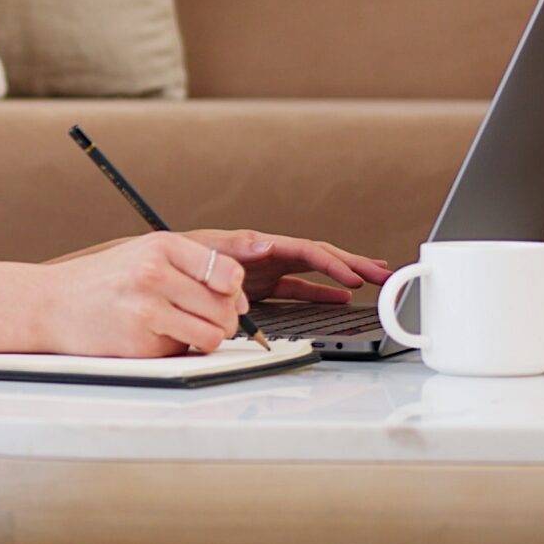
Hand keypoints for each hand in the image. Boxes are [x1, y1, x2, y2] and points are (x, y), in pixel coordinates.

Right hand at [36, 230, 259, 356]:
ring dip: (205, 337)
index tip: (226, 295)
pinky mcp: (139, 343)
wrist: (51, 304)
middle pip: (224, 307)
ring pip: (211, 335)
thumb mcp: (145, 253)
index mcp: (161, 246)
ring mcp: (146, 310)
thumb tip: (239, 299)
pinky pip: (182, 352)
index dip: (234, 290)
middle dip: (223, 318)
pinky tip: (152, 334)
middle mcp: (154, 274)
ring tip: (182, 327)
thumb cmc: (103, 279)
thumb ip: (193, 266)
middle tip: (202, 317)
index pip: (228, 272)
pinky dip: (174, 348)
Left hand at [187, 229, 394, 304]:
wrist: (159, 270)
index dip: (333, 263)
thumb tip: (265, 244)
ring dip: (344, 276)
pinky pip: (300, 288)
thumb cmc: (179, 256)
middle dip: (353, 264)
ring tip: (375, 280)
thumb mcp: (206, 249)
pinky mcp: (262, 286)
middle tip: (384, 273)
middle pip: (321, 257)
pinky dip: (321, 293)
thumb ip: (236, 248)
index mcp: (261, 245)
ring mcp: (268, 271)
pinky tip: (341, 299)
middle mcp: (269, 255)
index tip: (355, 277)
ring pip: (315, 272)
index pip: (307, 251)